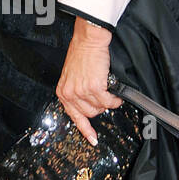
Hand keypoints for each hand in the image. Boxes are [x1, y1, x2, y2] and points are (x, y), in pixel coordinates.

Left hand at [55, 17, 121, 144]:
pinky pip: (108, 102)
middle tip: (104, 97)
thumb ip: (76, 91)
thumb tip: (88, 104)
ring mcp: (81, 91)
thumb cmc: (82, 53)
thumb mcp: (71, 75)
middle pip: (90, 114)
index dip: (85, 130)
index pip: (74, 117)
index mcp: (62, 92)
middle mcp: (70, 93)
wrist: (88, 40)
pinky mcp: (94, 87)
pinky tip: (116, 94)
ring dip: (108, 102)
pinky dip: (114, 100)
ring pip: (100, 108)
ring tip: (110, 92)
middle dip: (99, 107)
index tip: (92, 139)